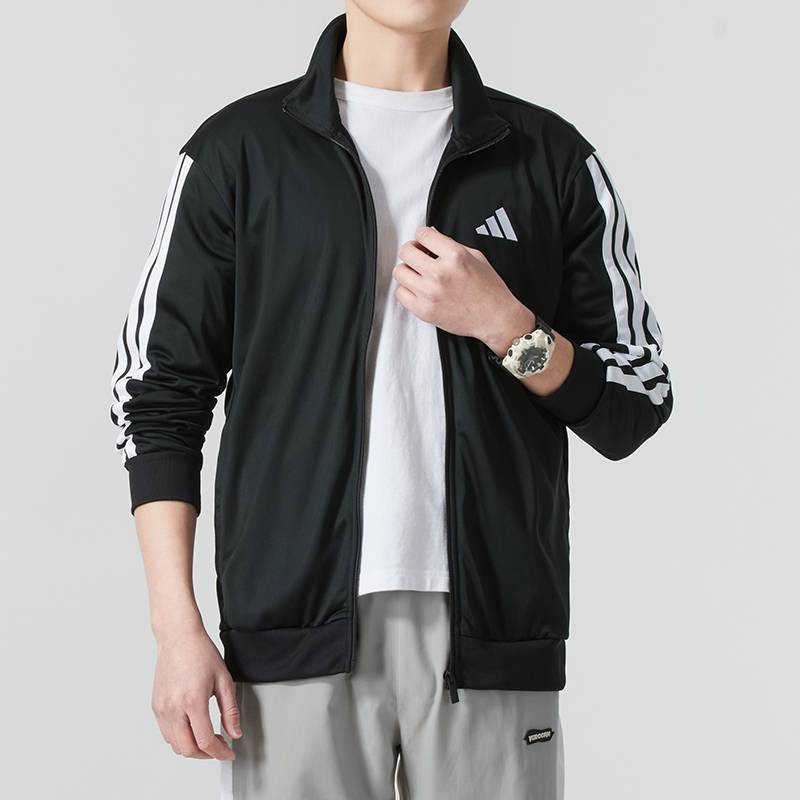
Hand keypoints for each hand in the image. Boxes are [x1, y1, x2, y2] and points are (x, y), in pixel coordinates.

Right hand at [151, 625, 240, 759]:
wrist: (179, 638)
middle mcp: (173, 707)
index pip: (205, 741)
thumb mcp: (224, 680)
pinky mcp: (156, 706)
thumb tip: (235, 732)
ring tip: (208, 738)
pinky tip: (193, 728)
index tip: (228, 752)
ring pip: (175, 744)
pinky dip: (180, 738)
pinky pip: (166, 733)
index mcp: (192, 701)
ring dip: (192, 748)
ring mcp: (162, 708)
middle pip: (187, 749)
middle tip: (219, 748)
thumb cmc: (200, 653)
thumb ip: (230, 710)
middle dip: (206, 755)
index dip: (219, 752)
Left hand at [393, 226, 533, 352]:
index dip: (421, 236)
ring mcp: (430, 293)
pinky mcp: (425, 310)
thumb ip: (450, 245)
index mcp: (455, 256)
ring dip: (407, 270)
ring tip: (417, 274)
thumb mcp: (476, 257)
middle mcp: (440, 273)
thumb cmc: (489, 290)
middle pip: (406, 252)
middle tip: (417, 256)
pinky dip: (406, 290)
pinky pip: (400, 294)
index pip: (423, 234)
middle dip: (411, 251)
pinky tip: (417, 289)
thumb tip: (430, 235)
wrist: (495, 318)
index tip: (423, 242)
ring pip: (399, 272)